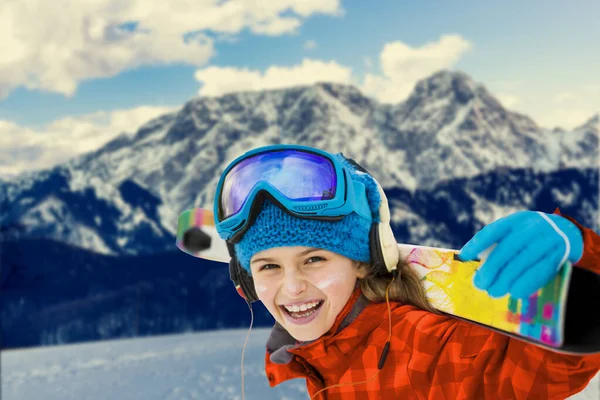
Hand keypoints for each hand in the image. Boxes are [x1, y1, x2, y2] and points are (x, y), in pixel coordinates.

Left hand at [458, 210, 583, 298]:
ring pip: (523, 260)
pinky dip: (526, 282)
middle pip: (508, 248)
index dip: (477, 243)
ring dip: (506, 279)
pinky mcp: (559, 253)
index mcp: (515, 221)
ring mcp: (546, 239)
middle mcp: (531, 227)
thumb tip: (471, 261)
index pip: (493, 230)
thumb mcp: (515, 232)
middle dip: (491, 268)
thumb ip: (496, 245)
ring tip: (493, 292)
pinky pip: (541, 270)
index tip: (464, 256)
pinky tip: (514, 292)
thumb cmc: (530, 237)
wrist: (567, 232)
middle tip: (479, 284)